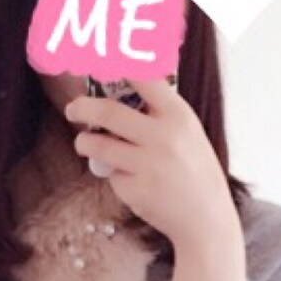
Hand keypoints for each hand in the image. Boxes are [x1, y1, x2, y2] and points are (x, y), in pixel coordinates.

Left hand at [63, 77, 241, 258]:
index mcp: (179, 116)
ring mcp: (148, 166)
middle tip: (73, 110)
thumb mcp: (188, 133)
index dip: (119, 65)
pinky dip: (114, 175)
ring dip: (85, 142)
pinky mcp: (136, 190)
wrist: (206, 219)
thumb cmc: (195, 172)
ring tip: (84, 143)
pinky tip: (130, 180)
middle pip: (108, 112)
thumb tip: (119, 90)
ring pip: (99, 146)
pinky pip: (113, 175)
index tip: (101, 61)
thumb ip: (160, 113)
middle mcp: (163, 138)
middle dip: (82, 108)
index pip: (144, 79)